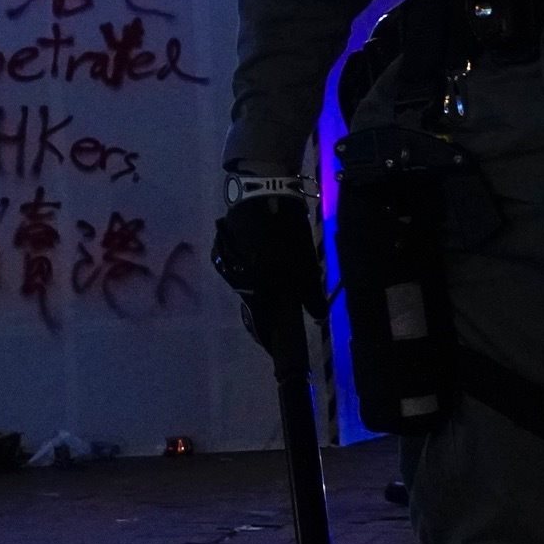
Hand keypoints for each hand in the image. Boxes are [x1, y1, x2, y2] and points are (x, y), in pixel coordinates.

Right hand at [212, 194, 325, 361]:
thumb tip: (318, 317)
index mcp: (255, 289)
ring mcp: (228, 264)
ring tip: (280, 282)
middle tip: (286, 311)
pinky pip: (242, 268)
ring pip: (248, 286)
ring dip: (262, 289)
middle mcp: (237, 282)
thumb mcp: (305, 264)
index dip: (270, 340)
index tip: (278, 350)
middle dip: (269, 312)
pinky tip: (268, 261)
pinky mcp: (225, 248)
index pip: (260, 325)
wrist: (261, 193)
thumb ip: (311, 294)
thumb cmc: (285, 231)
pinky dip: (254, 270)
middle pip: (253, 306)